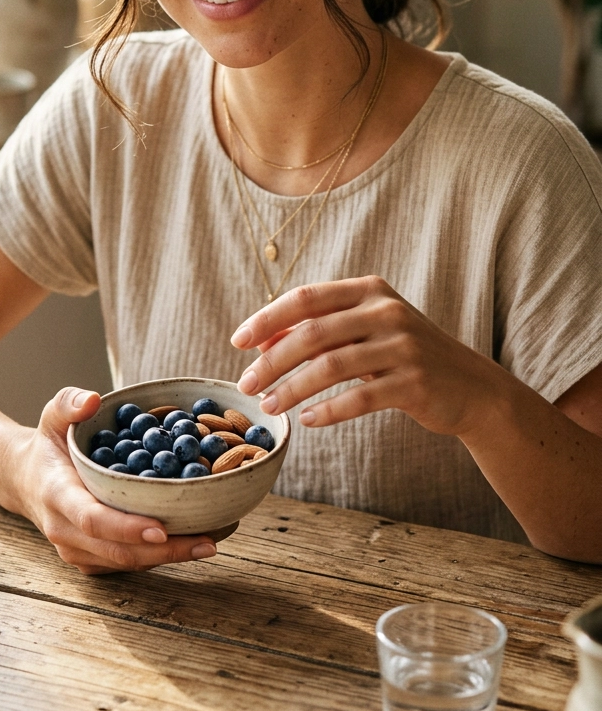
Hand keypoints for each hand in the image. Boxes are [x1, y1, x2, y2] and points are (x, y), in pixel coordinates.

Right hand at [9, 388, 217, 573]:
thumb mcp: (53, 417)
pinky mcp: (90, 561)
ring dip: (169, 558)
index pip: (92, 518)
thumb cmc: (49, 446)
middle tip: (207, 543)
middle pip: (117, 550)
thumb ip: (69, 403)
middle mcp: (65, 530)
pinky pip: (126, 565)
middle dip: (165, 551)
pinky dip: (158, 557)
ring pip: (126, 563)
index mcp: (57, 495)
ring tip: (209, 544)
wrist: (27, 481)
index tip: (162, 528)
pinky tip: (190, 544)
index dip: (127, 528)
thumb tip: (92, 399)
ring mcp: (77, 551)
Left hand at [231, 277, 508, 437]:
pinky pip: (359, 397)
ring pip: (330, 366)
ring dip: (292, 388)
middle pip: (312, 332)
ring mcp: (403, 345)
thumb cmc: (407, 357)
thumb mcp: (368, 331)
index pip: (306, 298)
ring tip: (271, 406)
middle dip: (272, 360)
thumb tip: (262, 342)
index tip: (238, 342)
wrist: (472, 388)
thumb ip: (322, 330)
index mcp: (369, 290)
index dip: (267, 319)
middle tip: (246, 384)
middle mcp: (386, 311)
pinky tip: (308, 420)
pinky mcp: (414, 382)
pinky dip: (328, 410)